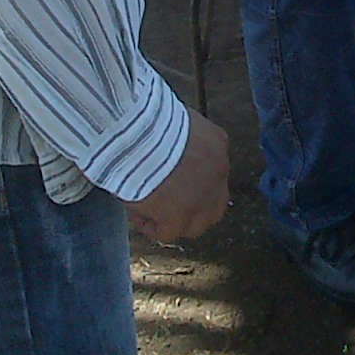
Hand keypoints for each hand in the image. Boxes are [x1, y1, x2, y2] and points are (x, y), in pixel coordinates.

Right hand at [126, 110, 229, 243]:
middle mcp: (218, 169)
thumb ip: (178, 140)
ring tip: (149, 210)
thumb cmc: (145, 121)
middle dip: (194, 210)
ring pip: (197, 224)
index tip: (170, 183)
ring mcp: (204, 194)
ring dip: (175, 222)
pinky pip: (168, 233)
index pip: (213, 173)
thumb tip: (165, 152)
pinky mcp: (182, 214)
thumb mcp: (172, 122)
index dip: (192, 184)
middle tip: (167, 207)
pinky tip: (137, 214)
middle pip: (215, 204)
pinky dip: (151, 227)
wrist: (136, 131)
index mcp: (217, 143)